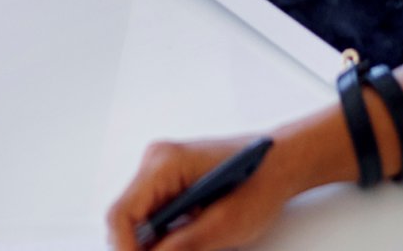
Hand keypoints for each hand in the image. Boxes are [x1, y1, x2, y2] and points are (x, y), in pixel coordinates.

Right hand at [108, 135, 298, 250]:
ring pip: (137, 220)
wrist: (280, 161)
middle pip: (126, 218)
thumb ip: (181, 247)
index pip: (122, 213)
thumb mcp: (223, 225)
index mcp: (165, 164)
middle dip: (139, 249)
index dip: (125, 249)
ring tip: (182, 250)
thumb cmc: (260, 182)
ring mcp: (161, 169)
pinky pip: (152, 215)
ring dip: (152, 244)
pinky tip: (183, 244)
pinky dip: (161, 237)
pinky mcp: (169, 179)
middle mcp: (156, 161)